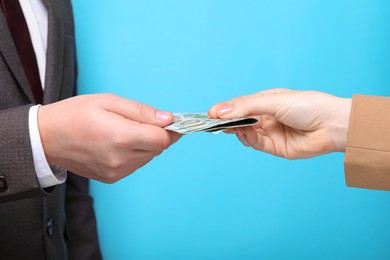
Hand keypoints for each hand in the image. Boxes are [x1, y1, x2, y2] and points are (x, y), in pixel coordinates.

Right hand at [38, 94, 180, 182]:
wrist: (47, 138)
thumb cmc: (76, 114)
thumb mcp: (109, 102)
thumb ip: (142, 112)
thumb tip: (169, 119)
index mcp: (121, 137)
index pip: (162, 139)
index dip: (170, 129)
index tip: (170, 120)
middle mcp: (120, 159)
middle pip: (158, 149)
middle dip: (157, 135)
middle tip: (144, 121)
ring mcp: (116, 172)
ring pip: (148, 157)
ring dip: (146, 144)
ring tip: (125, 130)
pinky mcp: (111, 178)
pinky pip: (135, 165)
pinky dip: (135, 153)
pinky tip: (118, 143)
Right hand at [208, 89, 350, 158]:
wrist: (332, 126)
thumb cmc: (307, 105)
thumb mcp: (273, 102)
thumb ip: (245, 107)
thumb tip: (219, 111)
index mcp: (266, 102)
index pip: (240, 106)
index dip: (225, 110)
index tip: (210, 114)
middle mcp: (267, 117)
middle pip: (240, 121)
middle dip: (227, 122)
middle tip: (212, 124)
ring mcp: (270, 133)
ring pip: (245, 133)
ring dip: (237, 130)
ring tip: (232, 127)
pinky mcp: (275, 147)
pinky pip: (256, 144)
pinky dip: (248, 139)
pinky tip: (245, 134)